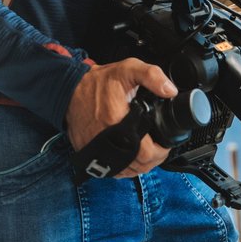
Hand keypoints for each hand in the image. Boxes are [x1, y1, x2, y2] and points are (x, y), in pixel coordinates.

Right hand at [66, 58, 176, 177]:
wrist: (70, 91)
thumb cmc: (99, 82)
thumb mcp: (128, 69)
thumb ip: (152, 76)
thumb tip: (170, 90)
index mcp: (119, 121)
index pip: (146, 153)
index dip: (161, 152)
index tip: (166, 144)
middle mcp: (107, 140)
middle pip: (138, 166)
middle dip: (154, 159)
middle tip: (159, 149)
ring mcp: (97, 150)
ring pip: (126, 172)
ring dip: (140, 165)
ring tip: (147, 152)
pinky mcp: (89, 154)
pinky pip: (111, 170)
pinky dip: (124, 167)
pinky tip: (130, 157)